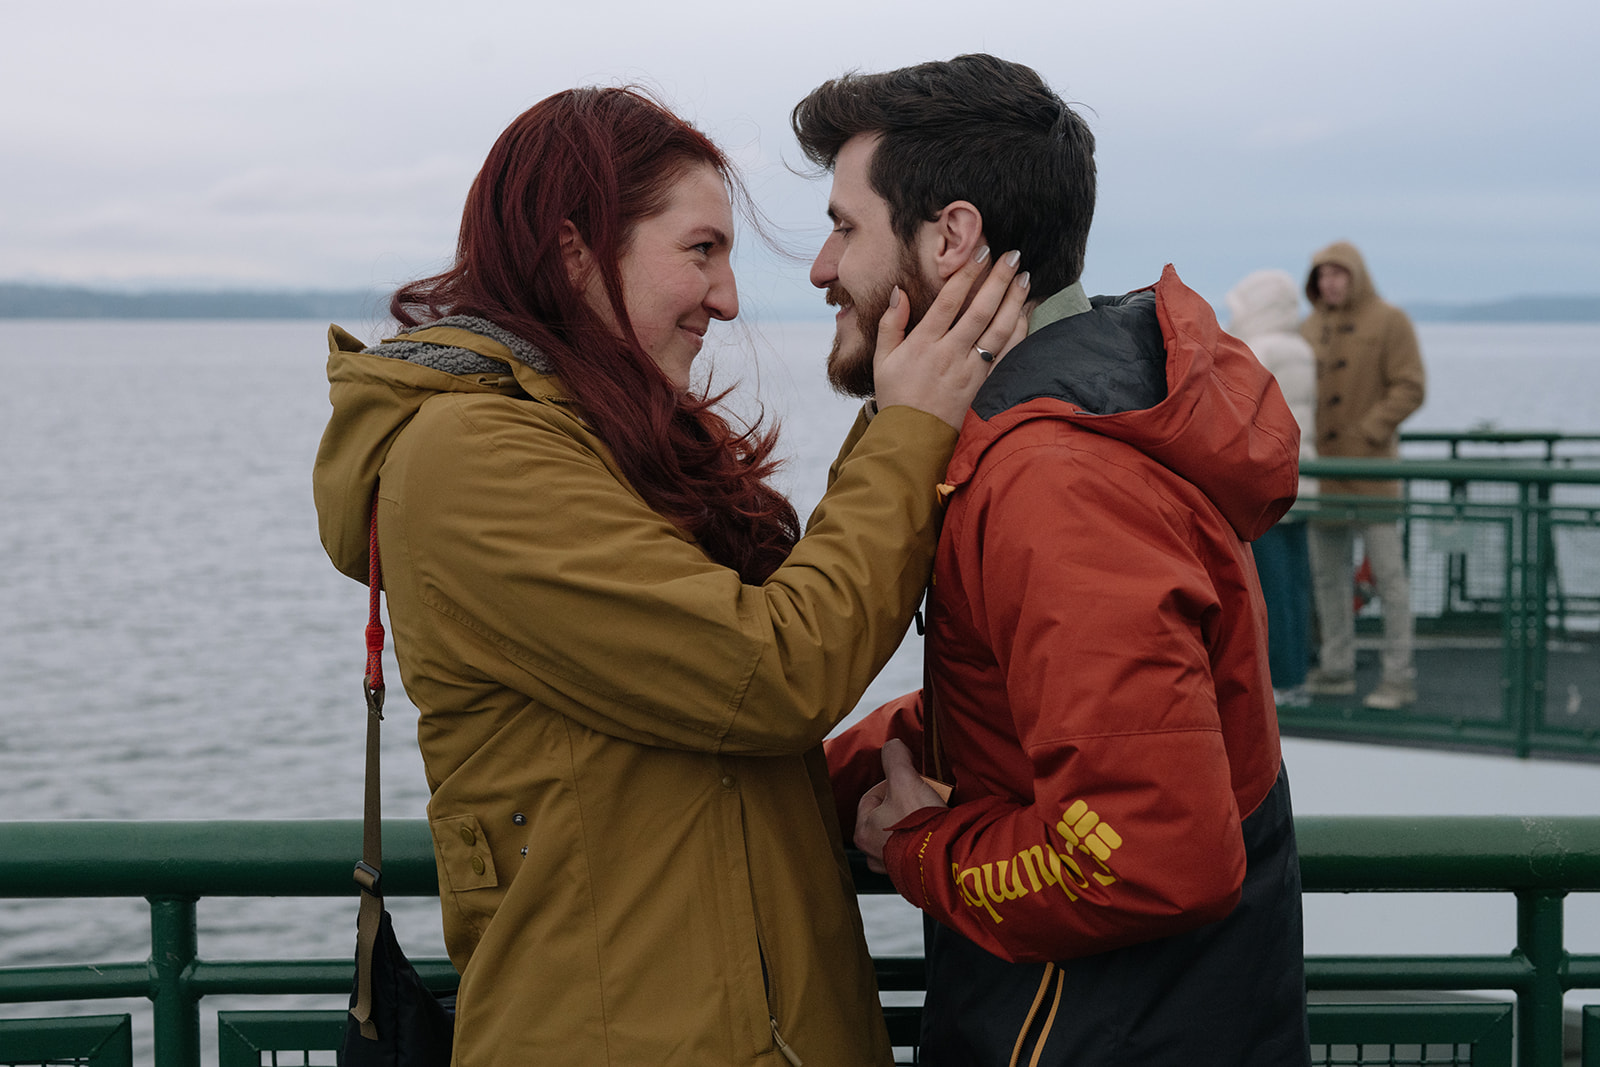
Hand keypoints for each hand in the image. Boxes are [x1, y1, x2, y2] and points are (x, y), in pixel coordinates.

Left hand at [854, 738, 948, 872]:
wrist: (944, 857)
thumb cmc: (918, 822)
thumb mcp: (904, 778)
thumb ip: (895, 757)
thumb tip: (893, 746)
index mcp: (863, 831)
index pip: (871, 797)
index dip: (891, 783)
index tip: (909, 781)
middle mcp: (873, 853)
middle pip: (887, 815)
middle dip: (905, 803)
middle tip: (922, 796)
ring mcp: (892, 865)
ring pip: (901, 833)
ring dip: (914, 822)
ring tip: (931, 812)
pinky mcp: (912, 872)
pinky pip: (915, 849)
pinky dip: (924, 839)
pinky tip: (936, 831)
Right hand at [873, 247, 1030, 429]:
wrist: (914, 438)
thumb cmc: (896, 396)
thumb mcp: (882, 359)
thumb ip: (890, 323)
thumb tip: (899, 291)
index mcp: (924, 343)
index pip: (950, 300)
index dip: (968, 273)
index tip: (982, 250)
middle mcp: (950, 354)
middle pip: (981, 310)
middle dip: (999, 279)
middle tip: (1014, 255)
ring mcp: (971, 370)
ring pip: (999, 330)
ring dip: (1014, 301)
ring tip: (1025, 278)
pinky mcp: (984, 385)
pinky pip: (1007, 354)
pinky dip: (1019, 331)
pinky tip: (1025, 313)